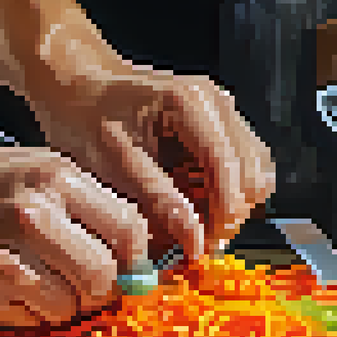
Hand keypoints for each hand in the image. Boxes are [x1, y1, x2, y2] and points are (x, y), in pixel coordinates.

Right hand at [0, 147, 151, 327]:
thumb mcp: (42, 173)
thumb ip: (93, 207)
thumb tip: (143, 262)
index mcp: (56, 179)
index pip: (129, 229)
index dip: (136, 256)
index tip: (126, 264)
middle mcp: (32, 215)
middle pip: (103, 274)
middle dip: (104, 288)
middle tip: (88, 283)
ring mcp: (5, 256)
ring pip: (71, 306)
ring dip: (66, 303)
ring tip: (43, 280)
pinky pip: (36, 319)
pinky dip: (34, 311)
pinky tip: (14, 287)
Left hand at [28, 66, 275, 258]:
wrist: (80, 89)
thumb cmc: (87, 122)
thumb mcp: (115, 166)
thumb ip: (160, 201)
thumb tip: (197, 240)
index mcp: (191, 104)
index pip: (232, 170)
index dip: (223, 216)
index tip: (202, 247)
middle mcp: (217, 102)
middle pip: (255, 173)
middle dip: (231, 214)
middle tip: (200, 242)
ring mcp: (223, 110)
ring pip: (256, 170)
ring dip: (233, 204)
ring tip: (198, 224)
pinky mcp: (220, 123)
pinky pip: (241, 165)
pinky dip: (226, 191)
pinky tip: (196, 203)